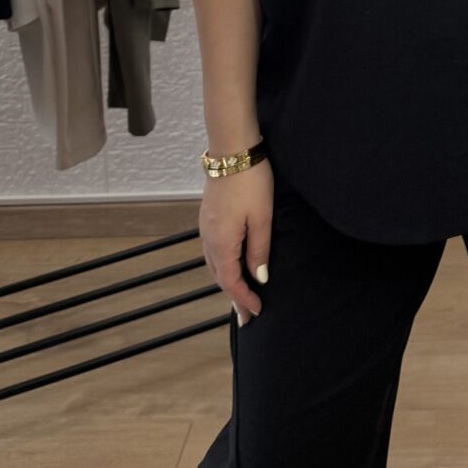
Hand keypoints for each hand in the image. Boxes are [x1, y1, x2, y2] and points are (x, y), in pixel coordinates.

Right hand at [199, 160, 272, 323]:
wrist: (232, 151)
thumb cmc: (251, 182)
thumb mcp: (262, 218)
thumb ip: (259, 251)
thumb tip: (259, 278)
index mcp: (222, 242)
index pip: (231, 281)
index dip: (244, 299)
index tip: (257, 312)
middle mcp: (208, 239)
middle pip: (220, 277)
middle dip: (234, 297)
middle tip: (246, 316)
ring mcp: (205, 228)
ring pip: (215, 265)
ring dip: (227, 282)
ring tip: (240, 296)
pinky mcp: (208, 217)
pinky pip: (213, 251)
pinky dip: (223, 266)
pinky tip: (231, 267)